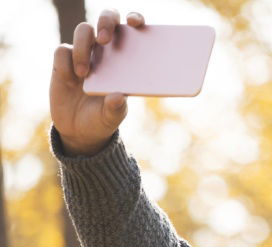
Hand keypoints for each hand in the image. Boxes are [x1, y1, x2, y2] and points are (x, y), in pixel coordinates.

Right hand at [50, 9, 145, 156]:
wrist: (80, 130)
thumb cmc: (103, 118)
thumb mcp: (112, 117)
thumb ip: (116, 108)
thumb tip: (118, 97)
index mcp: (126, 59)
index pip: (133, 30)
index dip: (135, 18)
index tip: (135, 22)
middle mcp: (106, 51)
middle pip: (107, 20)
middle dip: (106, 21)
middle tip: (105, 39)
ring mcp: (84, 53)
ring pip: (83, 30)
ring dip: (83, 48)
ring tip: (83, 74)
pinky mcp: (63, 60)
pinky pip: (63, 51)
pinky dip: (66, 63)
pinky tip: (70, 80)